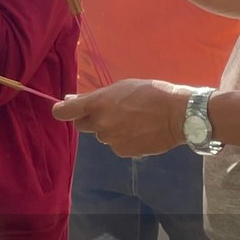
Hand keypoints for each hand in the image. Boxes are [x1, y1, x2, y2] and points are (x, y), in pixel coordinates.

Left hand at [51, 79, 190, 157]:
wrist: (178, 115)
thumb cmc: (151, 93)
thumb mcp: (121, 87)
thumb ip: (95, 97)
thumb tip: (71, 100)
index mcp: (98, 103)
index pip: (64, 112)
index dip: (61, 111)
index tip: (63, 109)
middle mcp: (101, 124)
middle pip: (82, 126)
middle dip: (90, 119)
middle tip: (109, 111)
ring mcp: (111, 140)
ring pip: (102, 135)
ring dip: (110, 129)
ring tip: (132, 120)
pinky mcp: (123, 151)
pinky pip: (116, 145)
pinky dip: (123, 139)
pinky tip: (139, 131)